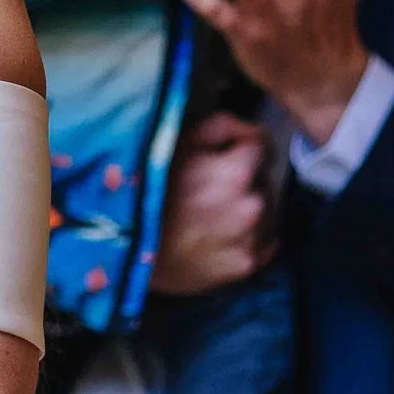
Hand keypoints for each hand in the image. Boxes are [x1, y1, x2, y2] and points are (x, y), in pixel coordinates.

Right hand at [150, 111, 273, 293]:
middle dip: (245, 181)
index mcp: (236, 173)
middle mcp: (252, 207)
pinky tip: (222, 238)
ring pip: (267, 213)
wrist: (126, 252)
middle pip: (263, 182)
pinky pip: (262, 244)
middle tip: (213, 188)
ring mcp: (251, 240)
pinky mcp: (246, 267)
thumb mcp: (174, 145)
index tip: (226, 153)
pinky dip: (249, 238)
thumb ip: (218, 127)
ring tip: (216, 215)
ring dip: (249, 210)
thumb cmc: (145, 191)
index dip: (241, 146)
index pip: (260, 146)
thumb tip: (247, 126)